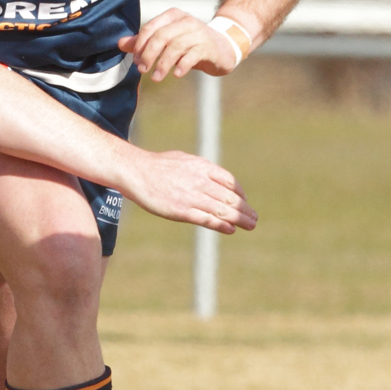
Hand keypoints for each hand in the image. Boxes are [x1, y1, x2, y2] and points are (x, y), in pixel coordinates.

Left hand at [117, 7, 238, 80]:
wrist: (222, 48)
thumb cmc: (189, 44)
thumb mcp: (166, 40)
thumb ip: (144, 42)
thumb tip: (120, 44)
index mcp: (172, 16)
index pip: (150, 28)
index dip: (140, 45)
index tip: (136, 60)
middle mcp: (186, 21)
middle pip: (161, 37)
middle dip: (149, 54)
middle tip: (142, 70)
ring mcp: (199, 33)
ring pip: (176, 46)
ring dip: (163, 63)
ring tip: (156, 77)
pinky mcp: (208, 47)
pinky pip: (193, 55)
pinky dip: (182, 65)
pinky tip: (176, 75)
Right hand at [117, 151, 257, 234]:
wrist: (136, 171)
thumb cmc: (157, 166)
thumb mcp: (183, 160)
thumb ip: (200, 169)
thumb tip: (213, 177)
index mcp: (202, 167)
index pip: (229, 181)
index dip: (240, 193)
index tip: (243, 202)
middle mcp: (201, 182)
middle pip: (230, 198)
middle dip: (245, 209)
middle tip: (254, 218)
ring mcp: (192, 197)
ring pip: (222, 210)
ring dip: (239, 219)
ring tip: (250, 225)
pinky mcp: (182, 211)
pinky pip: (207, 219)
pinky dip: (221, 225)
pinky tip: (231, 229)